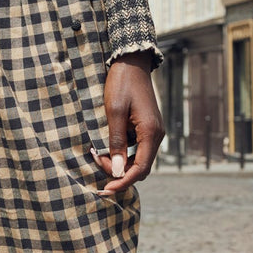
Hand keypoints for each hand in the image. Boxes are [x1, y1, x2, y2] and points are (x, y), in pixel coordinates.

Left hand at [92, 53, 163, 193]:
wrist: (131, 63)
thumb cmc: (122, 84)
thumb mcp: (115, 112)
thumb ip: (117, 142)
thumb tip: (118, 170)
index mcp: (151, 133)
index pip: (141, 169)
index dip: (123, 182)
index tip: (106, 189)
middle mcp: (156, 135)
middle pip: (141, 168)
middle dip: (119, 173)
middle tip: (96, 163)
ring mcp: (153, 132)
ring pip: (138, 160)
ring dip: (120, 164)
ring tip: (98, 156)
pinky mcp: (146, 128)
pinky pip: (137, 149)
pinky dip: (123, 154)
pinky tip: (106, 149)